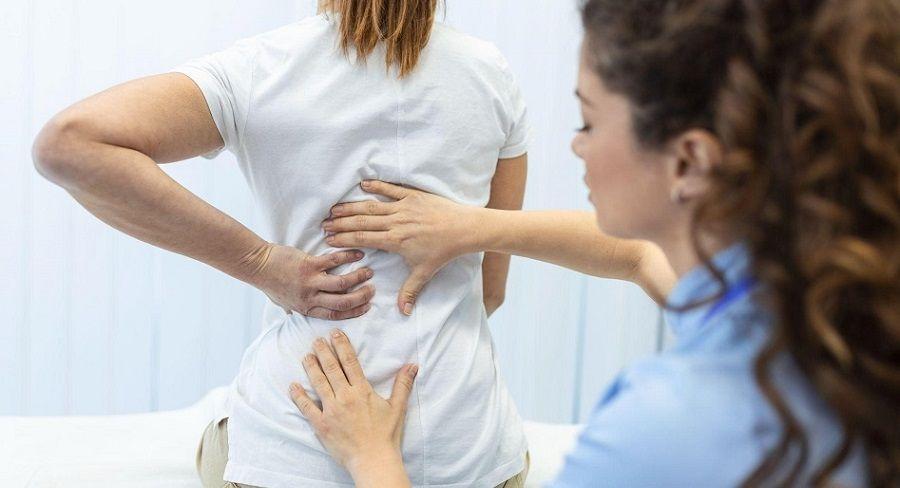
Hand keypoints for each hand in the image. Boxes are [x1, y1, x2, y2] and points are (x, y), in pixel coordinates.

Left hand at [250, 243, 375, 319]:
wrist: (258, 265)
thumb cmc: (270, 283)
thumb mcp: (283, 302)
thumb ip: (294, 308)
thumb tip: (294, 313)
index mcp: (306, 308)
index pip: (335, 314)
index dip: (354, 312)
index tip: (366, 307)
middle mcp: (310, 297)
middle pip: (343, 302)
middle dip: (361, 298)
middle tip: (372, 291)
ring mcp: (311, 281)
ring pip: (342, 283)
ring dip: (359, 278)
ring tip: (369, 273)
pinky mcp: (310, 265)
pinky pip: (334, 261)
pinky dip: (349, 257)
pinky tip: (358, 255)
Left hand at [291, 330, 416, 484]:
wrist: (373, 460)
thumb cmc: (386, 435)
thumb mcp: (397, 407)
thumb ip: (403, 384)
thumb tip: (413, 365)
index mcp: (362, 391)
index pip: (350, 362)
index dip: (342, 345)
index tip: (335, 333)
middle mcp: (345, 397)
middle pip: (331, 368)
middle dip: (323, 351)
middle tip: (316, 340)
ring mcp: (331, 410)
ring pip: (318, 383)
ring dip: (311, 367)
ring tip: (306, 356)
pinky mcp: (321, 424)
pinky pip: (307, 407)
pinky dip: (299, 396)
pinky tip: (293, 386)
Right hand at [322, 180, 478, 314]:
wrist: (465, 229)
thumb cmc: (444, 251)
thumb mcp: (425, 273)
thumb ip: (410, 291)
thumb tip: (403, 313)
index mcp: (395, 241)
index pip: (363, 239)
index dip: (344, 239)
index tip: (329, 239)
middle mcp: (396, 222)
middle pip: (362, 222)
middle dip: (341, 223)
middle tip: (324, 224)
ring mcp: (403, 207)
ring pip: (371, 206)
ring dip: (351, 207)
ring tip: (334, 208)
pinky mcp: (413, 196)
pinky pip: (391, 189)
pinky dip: (376, 186)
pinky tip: (363, 184)